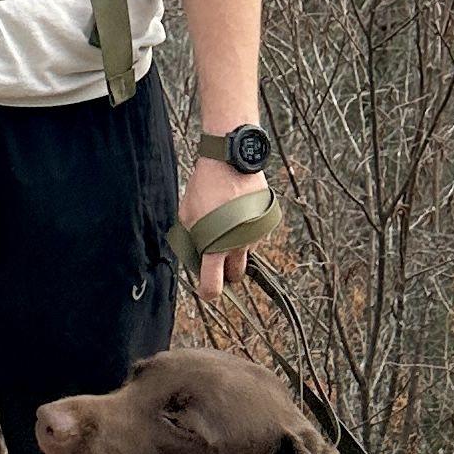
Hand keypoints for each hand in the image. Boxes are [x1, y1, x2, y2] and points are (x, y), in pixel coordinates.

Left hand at [183, 146, 274, 308]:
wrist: (231, 161)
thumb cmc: (205, 187)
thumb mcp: (187, 213)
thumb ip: (190, 238)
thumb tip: (195, 253)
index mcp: (215, 247)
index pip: (213, 284)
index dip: (208, 292)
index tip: (206, 290)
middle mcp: (238, 246)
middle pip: (236, 275)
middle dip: (226, 271)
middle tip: (217, 256)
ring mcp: (255, 235)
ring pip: (246, 253)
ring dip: (236, 246)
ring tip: (226, 222)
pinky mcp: (266, 223)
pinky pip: (255, 236)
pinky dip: (247, 231)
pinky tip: (238, 213)